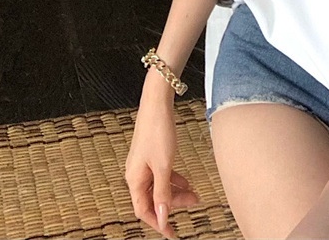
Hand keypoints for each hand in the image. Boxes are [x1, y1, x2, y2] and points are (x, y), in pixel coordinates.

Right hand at [125, 86, 199, 237]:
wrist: (157, 102)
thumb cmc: (158, 131)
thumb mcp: (164, 166)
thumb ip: (163, 192)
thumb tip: (161, 216)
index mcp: (134, 179)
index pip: (144, 211)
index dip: (158, 222)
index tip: (171, 232)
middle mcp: (136, 173)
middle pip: (153, 199)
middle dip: (172, 204)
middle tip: (193, 205)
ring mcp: (143, 163)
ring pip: (159, 186)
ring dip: (176, 192)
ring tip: (194, 194)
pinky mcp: (151, 154)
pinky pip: (161, 174)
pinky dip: (173, 180)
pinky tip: (186, 181)